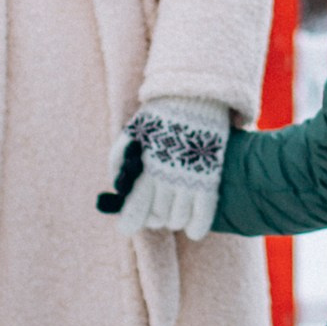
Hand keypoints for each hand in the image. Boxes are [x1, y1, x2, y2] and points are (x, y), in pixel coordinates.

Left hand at [94, 98, 228, 241]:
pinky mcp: (210, 176)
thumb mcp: (133, 132)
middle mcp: (166, 175)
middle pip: (158, 216)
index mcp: (144, 165)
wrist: (196, 95)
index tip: (127, 228)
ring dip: (175, 219)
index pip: (135, 206)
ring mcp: (189, 177)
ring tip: (175, 210)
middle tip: (156, 211)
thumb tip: (117, 184)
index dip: (130, 222)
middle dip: (155, 217)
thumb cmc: (162, 115)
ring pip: (178, 218)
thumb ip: (120, 158)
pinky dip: (196, 226)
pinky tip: (193, 229)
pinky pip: (203, 214)